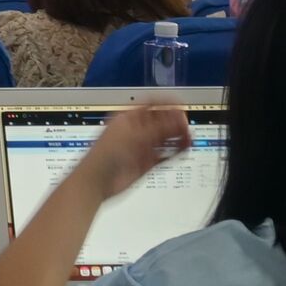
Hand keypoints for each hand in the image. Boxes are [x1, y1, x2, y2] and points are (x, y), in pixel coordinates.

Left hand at [76, 103, 191, 198]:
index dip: (166, 104)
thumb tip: (177, 120)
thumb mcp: (135, 137)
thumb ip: (158, 129)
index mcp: (128, 118)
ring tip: (189, 137)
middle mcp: (135, 131)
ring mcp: (141, 147)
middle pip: (160, 121)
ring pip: (164, 138)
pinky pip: (164, 154)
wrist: (97, 181)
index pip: (150, 105)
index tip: (181, 106)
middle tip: (187, 125)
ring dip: (177, 136)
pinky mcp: (145, 162)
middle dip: (174, 121)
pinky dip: (174, 151)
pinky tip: (184, 148)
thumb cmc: (105, 154)